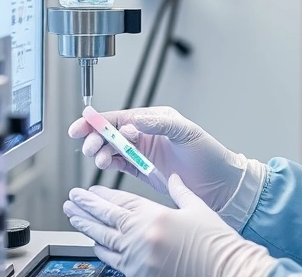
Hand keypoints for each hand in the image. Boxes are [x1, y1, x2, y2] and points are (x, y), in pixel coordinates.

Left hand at [64, 175, 276, 276]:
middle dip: (85, 207)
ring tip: (74, 216)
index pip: (119, 201)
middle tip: (71, 199)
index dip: (100, 194)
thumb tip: (172, 178)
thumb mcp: (197, 208)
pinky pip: (113, 259)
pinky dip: (102, 249)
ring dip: (86, 226)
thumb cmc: (215, 241)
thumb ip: (179, 191)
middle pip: (105, 219)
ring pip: (103, 239)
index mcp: (154, 215)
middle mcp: (141, 236)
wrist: (225, 269)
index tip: (87, 189)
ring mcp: (138, 257)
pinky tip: (95, 242)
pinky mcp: (139, 274)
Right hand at [68, 107, 245, 210]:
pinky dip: (108, 163)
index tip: (83, 125)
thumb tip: (135, 122)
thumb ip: (159, 124)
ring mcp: (143, 152)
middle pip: (111, 133)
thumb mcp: (186, 132)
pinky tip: (105, 164)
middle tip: (90, 146)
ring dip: (100, 152)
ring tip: (99, 158)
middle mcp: (145, 134)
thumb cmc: (209, 155)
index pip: (120, 117)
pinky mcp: (142, 170)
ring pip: (111, 149)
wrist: (219, 184)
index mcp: (154, 119)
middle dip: (95, 138)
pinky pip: (119, 163)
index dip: (98, 121)